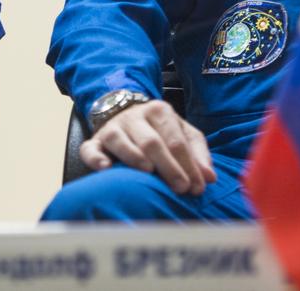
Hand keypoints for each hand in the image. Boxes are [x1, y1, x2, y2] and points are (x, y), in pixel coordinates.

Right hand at [80, 100, 216, 194]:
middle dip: (168, 166)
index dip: (188, 164)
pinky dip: (96, 158)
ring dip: (134, 157)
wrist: (126, 115)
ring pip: (121, 140)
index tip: (197, 187)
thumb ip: (197, 154)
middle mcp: (135, 116)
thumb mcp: (182, 134)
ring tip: (148, 172)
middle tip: (181, 188)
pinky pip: (91, 149)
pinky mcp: (95, 140)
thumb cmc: (160, 131)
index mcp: (159, 111)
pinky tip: (106, 169)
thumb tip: (209, 177)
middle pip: (152, 142)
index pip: (177, 140)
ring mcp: (113, 128)